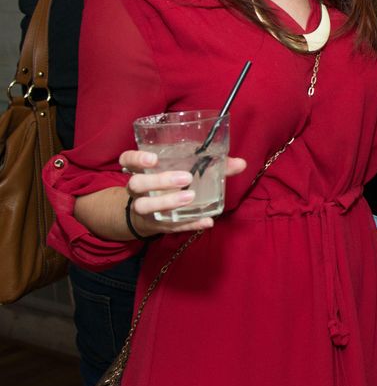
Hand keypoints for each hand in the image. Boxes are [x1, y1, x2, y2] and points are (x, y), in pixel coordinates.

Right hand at [119, 150, 246, 235]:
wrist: (145, 216)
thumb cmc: (169, 184)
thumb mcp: (182, 170)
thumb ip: (211, 165)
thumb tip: (241, 163)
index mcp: (142, 171)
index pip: (127, 161)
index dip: (136, 159)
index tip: (153, 159)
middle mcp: (138, 191)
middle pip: (137, 184)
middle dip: (159, 181)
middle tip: (186, 178)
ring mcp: (144, 209)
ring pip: (145, 207)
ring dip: (168, 202)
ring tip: (190, 197)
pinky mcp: (156, 226)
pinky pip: (170, 227)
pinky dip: (189, 224)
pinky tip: (206, 222)